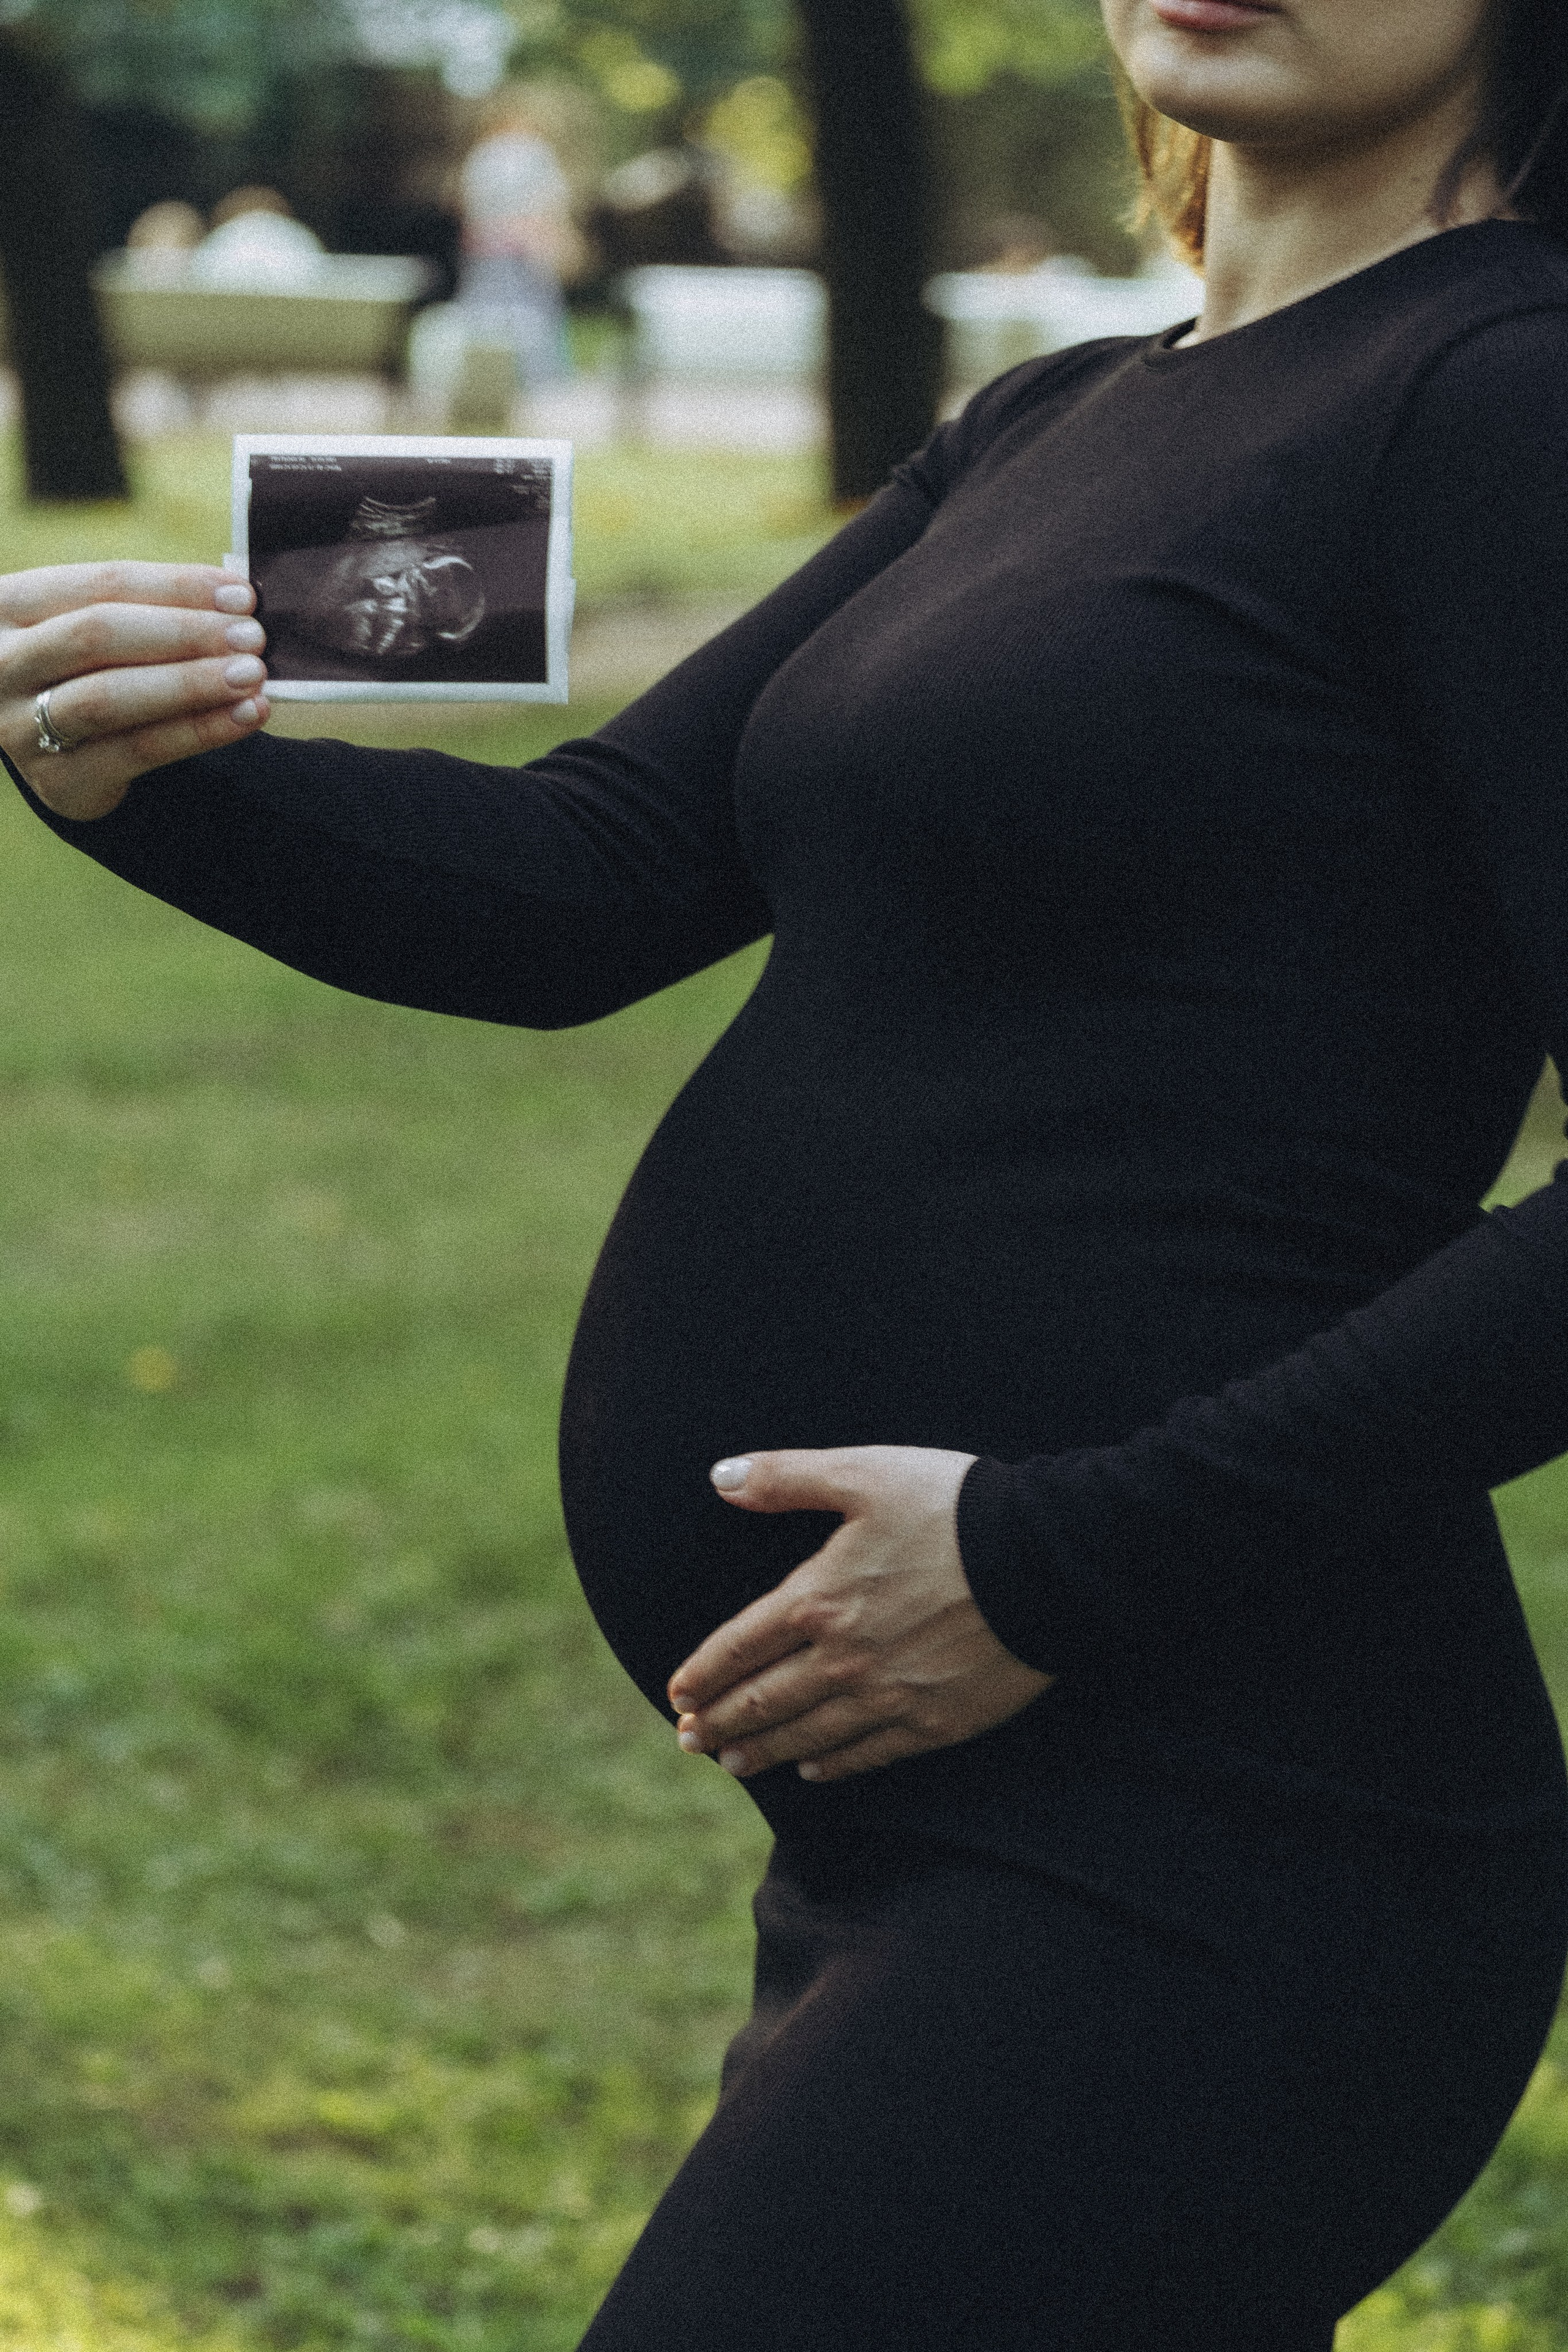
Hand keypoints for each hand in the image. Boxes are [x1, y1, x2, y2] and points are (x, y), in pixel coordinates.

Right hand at [0, 561, 270, 820]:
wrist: (55, 748)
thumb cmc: (88, 668)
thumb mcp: (95, 625)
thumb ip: (150, 608)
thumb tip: (236, 602)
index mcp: (9, 603)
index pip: (101, 583)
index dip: (176, 587)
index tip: (242, 595)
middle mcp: (2, 662)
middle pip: (97, 636)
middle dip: (184, 634)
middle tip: (253, 637)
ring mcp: (20, 725)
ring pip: (111, 697)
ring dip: (190, 684)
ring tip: (253, 676)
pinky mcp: (57, 780)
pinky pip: (137, 750)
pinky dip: (199, 731)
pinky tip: (244, 717)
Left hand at [668, 1445, 1054, 1783]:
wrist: (1047, 1559)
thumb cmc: (954, 1506)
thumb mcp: (865, 1473)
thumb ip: (788, 1477)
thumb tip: (720, 1476)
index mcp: (820, 1597)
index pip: (741, 1646)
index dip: (703, 1673)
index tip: (677, 1693)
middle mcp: (844, 1657)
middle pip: (765, 1701)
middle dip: (720, 1723)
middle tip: (690, 1742)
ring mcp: (890, 1695)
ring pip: (809, 1735)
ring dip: (763, 1751)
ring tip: (733, 1763)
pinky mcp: (936, 1721)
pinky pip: (869, 1754)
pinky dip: (833, 1766)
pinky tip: (813, 1771)